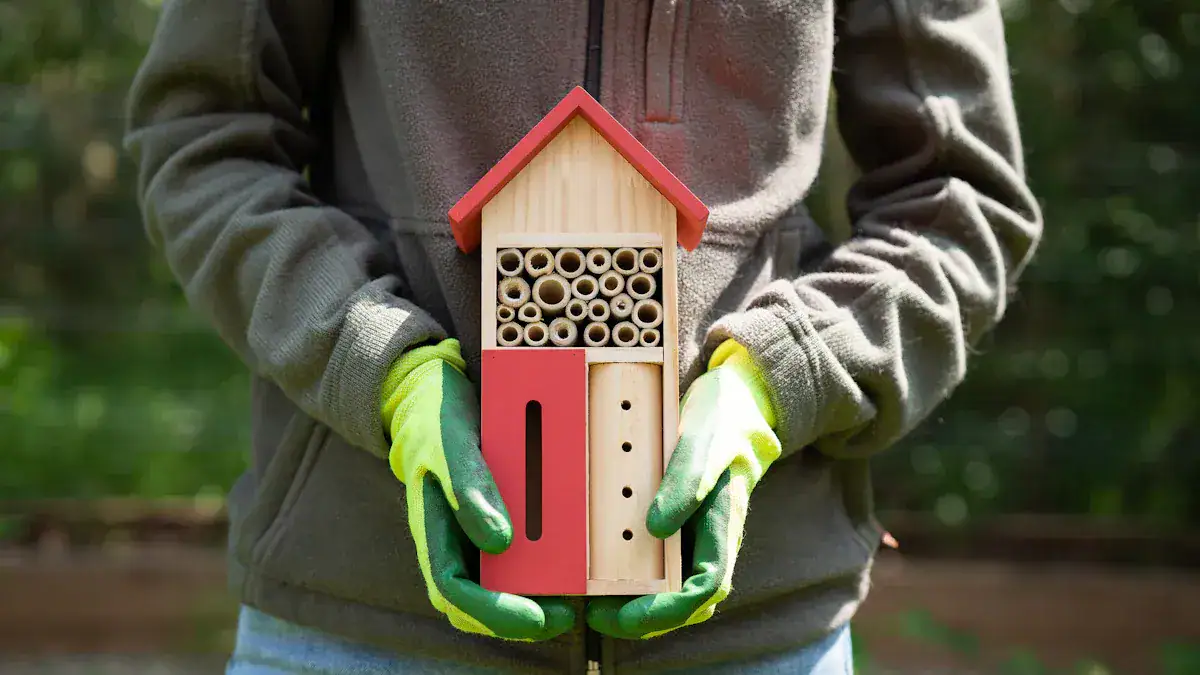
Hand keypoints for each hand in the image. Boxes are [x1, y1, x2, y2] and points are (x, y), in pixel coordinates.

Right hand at [382, 339, 574, 640]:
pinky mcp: (496, 525)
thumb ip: (469, 488)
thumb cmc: (437, 421)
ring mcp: (473, 538)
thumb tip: (500, 542)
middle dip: (521, 620)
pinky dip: (545, 570)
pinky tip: (577, 564)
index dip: (495, 613)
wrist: (434, 397)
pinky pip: (519, 559)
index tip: (537, 618)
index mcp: (433, 532)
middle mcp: (454, 544)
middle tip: (568, 614)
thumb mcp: (449, 444)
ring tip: (579, 600)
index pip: (455, 591)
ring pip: (500, 590)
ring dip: (535, 601)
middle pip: (479, 606)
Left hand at [586, 340, 780, 638]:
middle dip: (642, 619)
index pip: (703, 590)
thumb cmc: (724, 423)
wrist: (736, 405)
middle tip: (595, 616)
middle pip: (685, 604)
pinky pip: (659, 568)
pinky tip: (599, 573)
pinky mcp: (680, 528)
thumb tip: (656, 528)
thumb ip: (686, 482)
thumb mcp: (705, 443)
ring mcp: (696, 537)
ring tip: (592, 604)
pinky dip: (632, 580)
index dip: (665, 611)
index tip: (626, 615)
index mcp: (724, 526)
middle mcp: (711, 541)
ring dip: (636, 606)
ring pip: (672, 592)